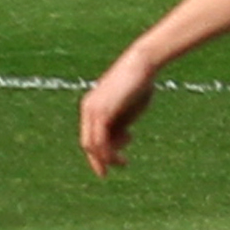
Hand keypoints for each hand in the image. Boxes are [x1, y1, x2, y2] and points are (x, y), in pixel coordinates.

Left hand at [80, 46, 162, 173]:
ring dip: (108, 158)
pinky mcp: (101, 112)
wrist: (142, 64)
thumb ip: (121, 123)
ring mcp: (92, 110)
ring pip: (92, 145)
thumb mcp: (129, 108)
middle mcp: (88, 109)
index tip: (114, 162)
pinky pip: (99, 141)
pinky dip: (108, 154)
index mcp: (92, 106)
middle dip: (102, 159)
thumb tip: (120, 139)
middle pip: (88, 143)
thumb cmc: (140, 83)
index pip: (90, 136)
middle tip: (121, 164)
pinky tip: (121, 158)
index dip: (99, 153)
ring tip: (124, 161)